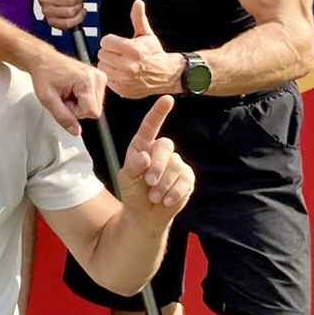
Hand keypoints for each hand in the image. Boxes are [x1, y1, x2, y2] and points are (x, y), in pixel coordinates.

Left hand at [29, 53, 105, 135]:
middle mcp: (96, 77)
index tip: (64, 102)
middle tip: (65, 97)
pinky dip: (84, 98)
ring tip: (68, 92)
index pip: (91, 112)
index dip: (75, 112)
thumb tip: (76, 131)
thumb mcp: (48, 99)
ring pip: (96, 106)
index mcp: (86, 80)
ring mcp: (99, 76)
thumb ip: (63, 117)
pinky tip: (74, 90)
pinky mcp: (99, 77)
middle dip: (78, 108)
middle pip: (95, 110)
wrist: (43, 60)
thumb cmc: (44, 74)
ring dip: (81, 104)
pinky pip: (96, 99)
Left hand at [97, 0, 181, 98]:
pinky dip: (111, 76)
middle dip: (109, 52)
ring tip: (120, 63)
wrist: (167, 75)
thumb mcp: (146, 34)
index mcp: (132, 49)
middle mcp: (127, 65)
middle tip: (120, 54)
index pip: (105, 41)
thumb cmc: (154, 53)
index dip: (111, 41)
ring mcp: (124, 79)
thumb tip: (137, 3)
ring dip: (108, 64)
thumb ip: (138, 18)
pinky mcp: (122, 90)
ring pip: (102, 66)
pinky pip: (107, 79)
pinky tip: (121, 74)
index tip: (119, 44)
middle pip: (102, 54)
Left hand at [117, 95, 193, 221]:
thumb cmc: (133, 192)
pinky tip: (166, 200)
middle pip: (165, 145)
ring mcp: (176, 163)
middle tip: (149, 182)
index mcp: (143, 146)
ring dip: (163, 184)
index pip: (150, 126)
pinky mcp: (187, 178)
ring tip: (154, 196)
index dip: (158, 112)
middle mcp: (160, 151)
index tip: (167, 99)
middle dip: (157, 165)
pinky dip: (174, 192)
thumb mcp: (126, 179)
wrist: (145, 215)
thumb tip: (145, 155)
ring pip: (175, 165)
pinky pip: (185, 180)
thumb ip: (133, 166)